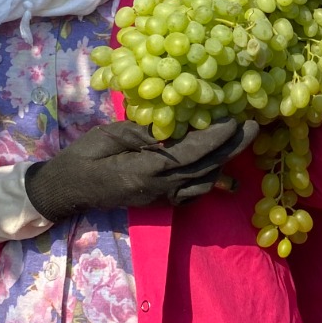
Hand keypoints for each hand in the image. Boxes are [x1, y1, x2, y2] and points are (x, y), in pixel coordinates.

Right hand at [24, 119, 259, 223]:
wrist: (67, 189)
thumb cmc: (83, 157)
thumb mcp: (109, 135)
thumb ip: (140, 132)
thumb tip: (169, 127)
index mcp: (146, 170)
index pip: (191, 152)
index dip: (215, 137)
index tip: (235, 121)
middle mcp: (159, 188)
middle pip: (205, 167)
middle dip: (232, 148)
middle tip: (254, 127)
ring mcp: (160, 198)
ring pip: (203, 182)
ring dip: (225, 163)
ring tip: (241, 143)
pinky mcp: (158, 202)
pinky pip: (191, 194)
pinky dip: (209, 182)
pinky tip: (222, 173)